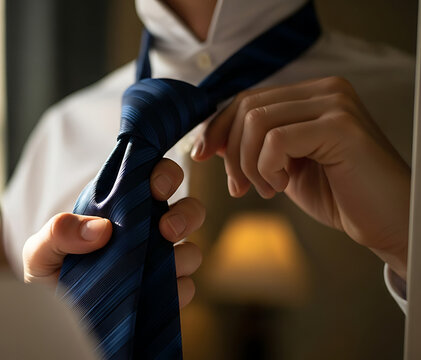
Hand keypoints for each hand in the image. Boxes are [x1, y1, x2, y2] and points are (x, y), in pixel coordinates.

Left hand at [22, 158, 203, 307]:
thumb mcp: (39, 252)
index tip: (156, 187)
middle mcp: (144, 232)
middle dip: (187, 214)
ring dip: (184, 255)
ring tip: (164, 265)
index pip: (152, 177)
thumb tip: (102, 228)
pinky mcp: (162, 296)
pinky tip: (157, 294)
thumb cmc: (44, 277)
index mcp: (118, 210)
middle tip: (166, 228)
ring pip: (191, 250)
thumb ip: (59, 231)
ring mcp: (156, 264)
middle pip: (187, 209)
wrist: (49, 324)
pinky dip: (179, 289)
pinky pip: (186, 288)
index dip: (163, 174)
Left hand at [191, 76, 409, 278]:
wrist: (387, 223)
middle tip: (240, 187)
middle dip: (231, 152)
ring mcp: (336, 104)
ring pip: (256, 122)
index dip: (217, 127)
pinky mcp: (341, 126)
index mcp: (313, 94)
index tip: (202, 156)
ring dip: (250, 164)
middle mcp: (327, 89)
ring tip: (269, 189)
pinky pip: (276, 140)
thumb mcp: (282, 166)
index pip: (247, 99)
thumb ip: (252, 146)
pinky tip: (283, 185)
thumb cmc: (338, 196)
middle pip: (247, 107)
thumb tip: (209, 138)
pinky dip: (267, 168)